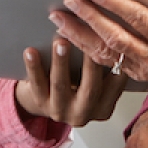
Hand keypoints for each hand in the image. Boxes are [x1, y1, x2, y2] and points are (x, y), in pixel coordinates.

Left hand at [14, 37, 128, 126]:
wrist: (46, 100)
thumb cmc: (76, 85)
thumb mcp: (97, 83)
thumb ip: (106, 68)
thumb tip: (111, 35)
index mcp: (104, 107)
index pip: (116, 83)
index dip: (116, 60)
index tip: (114, 39)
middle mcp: (84, 112)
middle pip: (91, 88)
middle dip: (91, 64)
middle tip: (89, 40)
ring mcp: (61, 110)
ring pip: (61, 85)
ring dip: (61, 62)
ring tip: (60, 42)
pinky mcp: (40, 103)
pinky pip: (36, 84)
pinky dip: (33, 67)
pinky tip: (31, 52)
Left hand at [52, 0, 147, 91]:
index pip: (137, 19)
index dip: (115, 4)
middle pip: (115, 38)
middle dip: (88, 19)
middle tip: (68, 3)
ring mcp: (146, 72)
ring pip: (106, 55)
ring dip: (79, 37)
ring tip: (60, 20)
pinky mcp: (140, 77)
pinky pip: (109, 65)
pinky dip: (88, 51)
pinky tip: (73, 38)